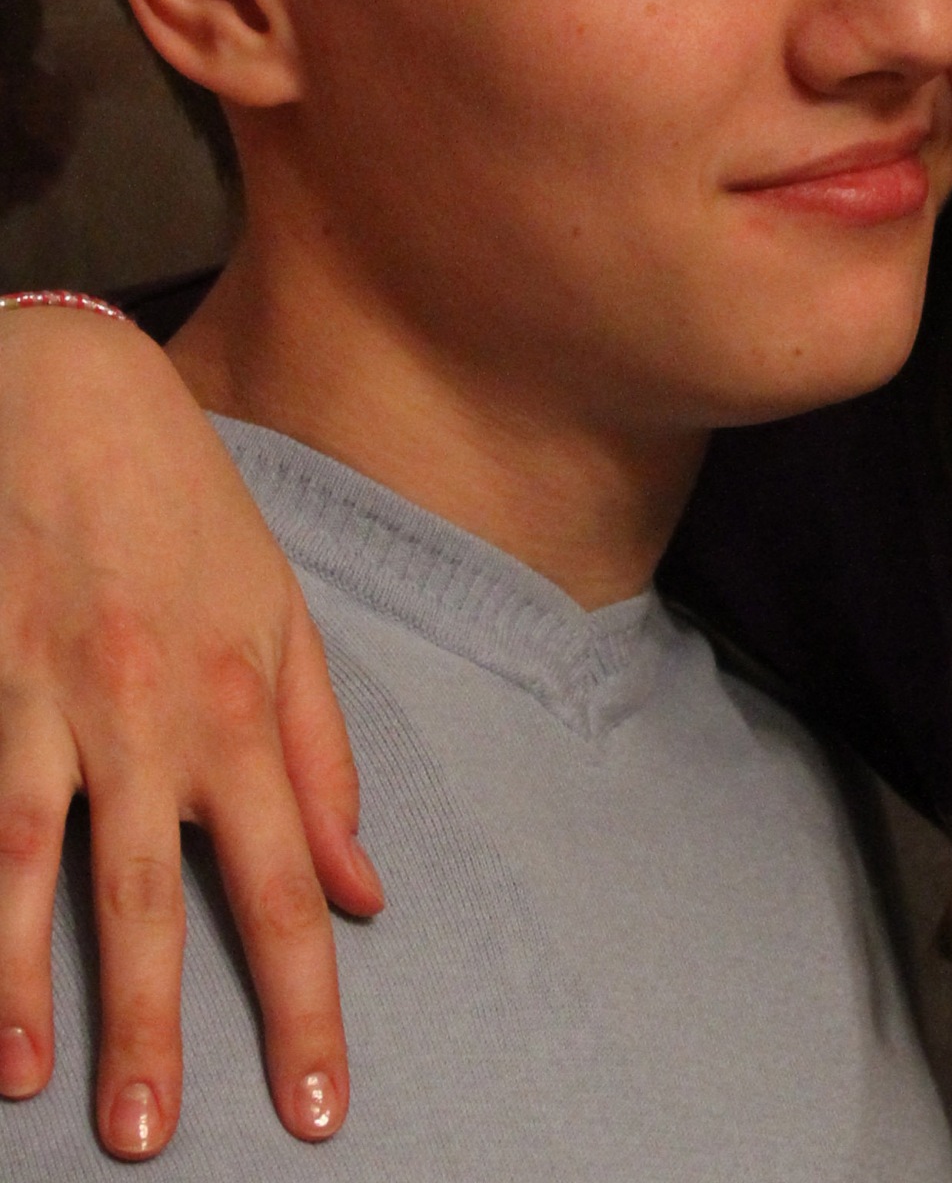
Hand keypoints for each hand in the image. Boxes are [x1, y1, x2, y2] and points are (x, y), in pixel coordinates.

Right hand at [0, 305, 381, 1155]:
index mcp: (238, 708)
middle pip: (153, 900)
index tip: (317, 1105)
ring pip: (32, 868)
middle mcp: (146, 719)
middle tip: (152, 1141)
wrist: (71, 400)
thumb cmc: (191, 516)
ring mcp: (44, 703)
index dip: (302, 1003)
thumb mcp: (285, 621)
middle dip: (153, 1027)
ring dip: (25, 987)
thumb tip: (361, 885)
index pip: (284, 884)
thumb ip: (322, 758)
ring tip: (35, 1088)